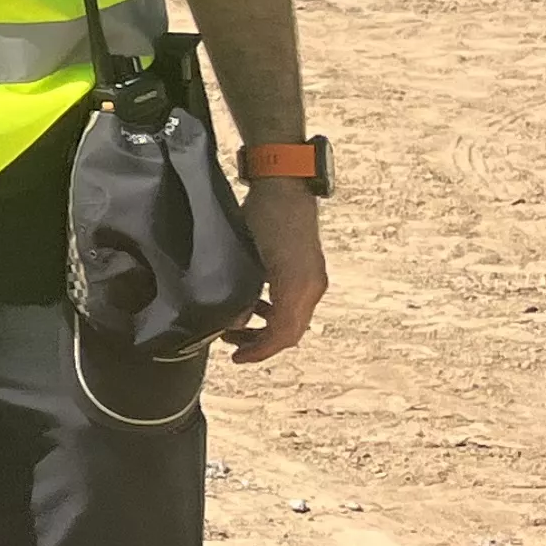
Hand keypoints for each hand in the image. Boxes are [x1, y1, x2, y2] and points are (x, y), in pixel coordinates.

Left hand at [230, 180, 326, 362]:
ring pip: (293, 319)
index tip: (237, 358)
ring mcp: (313, 279)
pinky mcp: (308, 271)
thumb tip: (237, 320)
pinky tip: (253, 308)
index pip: (283, 333)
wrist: (284, 187)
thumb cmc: (263, 215)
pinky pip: (294, 304)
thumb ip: (243, 289)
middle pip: (291, 331)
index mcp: (297, 285)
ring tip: (237, 328)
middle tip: (233, 347)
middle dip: (262, 343)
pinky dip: (275, 313)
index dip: (260, 350)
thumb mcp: (246, 253)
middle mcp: (311, 287)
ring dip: (267, 329)